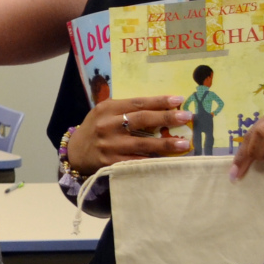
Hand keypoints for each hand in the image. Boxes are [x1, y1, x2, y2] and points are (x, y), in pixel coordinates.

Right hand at [67, 95, 192, 175]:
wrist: (75, 152)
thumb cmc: (96, 128)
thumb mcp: (105, 113)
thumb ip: (126, 109)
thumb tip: (162, 108)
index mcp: (107, 109)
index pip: (137, 103)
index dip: (159, 101)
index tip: (179, 99)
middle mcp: (107, 126)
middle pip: (141, 120)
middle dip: (166, 118)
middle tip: (187, 117)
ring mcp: (109, 145)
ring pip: (142, 144)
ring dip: (164, 144)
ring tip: (183, 143)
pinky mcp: (111, 163)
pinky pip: (136, 162)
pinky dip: (152, 161)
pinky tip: (167, 161)